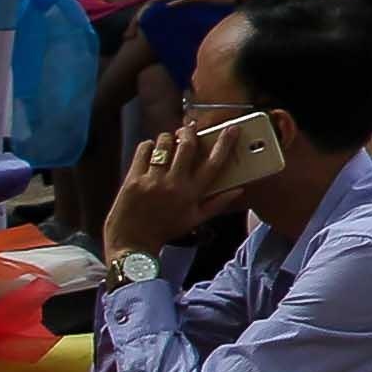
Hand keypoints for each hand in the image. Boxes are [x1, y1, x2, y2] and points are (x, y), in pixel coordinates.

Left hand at [100, 120, 225, 261]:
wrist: (132, 243)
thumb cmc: (165, 230)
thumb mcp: (195, 220)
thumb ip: (218, 203)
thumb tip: (238, 190)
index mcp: (192, 194)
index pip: (214, 163)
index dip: (225, 143)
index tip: (232, 129)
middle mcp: (173, 184)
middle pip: (187, 147)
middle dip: (190, 133)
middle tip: (189, 129)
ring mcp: (151, 180)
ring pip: (163, 145)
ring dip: (168, 138)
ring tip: (168, 141)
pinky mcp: (132, 179)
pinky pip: (142, 152)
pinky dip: (147, 146)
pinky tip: (150, 149)